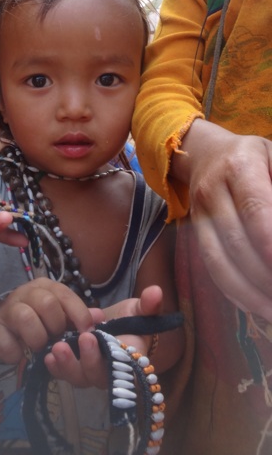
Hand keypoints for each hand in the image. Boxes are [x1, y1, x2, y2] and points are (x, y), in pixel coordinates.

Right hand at [0, 278, 104, 363]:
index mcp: (46, 287)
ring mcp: (9, 308)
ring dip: (37, 339)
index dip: (79, 314)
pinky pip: (9, 343)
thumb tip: (99, 317)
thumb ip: (77, 316)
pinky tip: (19, 353)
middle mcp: (27, 292)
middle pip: (48, 303)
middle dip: (56, 327)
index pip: (66, 294)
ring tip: (38, 347)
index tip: (87, 333)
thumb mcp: (58, 316)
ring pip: (27, 318)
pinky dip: (17, 353)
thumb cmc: (34, 321)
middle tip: (55, 339)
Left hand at [44, 286, 163, 387]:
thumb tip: (156, 291)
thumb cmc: (130, 320)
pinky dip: (57, 369)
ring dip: (67, 366)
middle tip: (80, 339)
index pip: (121, 368)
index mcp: (130, 360)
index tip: (93, 338)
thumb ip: (148, 304)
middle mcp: (110, 372)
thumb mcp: (139, 309)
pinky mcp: (76, 369)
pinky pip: (66, 375)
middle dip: (87, 361)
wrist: (114, 326)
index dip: (108, 359)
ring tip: (56, 349)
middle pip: (98, 376)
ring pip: (80, 378)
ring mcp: (91, 372)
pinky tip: (48, 358)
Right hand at [173, 120, 271, 319]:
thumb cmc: (254, 155)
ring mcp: (198, 213)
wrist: (203, 151)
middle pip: (236, 242)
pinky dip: (234, 291)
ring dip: (250, 293)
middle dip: (265, 277)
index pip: (256, 209)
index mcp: (240, 167)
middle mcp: (212, 191)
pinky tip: (257, 306)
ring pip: (219, 261)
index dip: (271, 243)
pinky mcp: (193, 230)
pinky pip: (210, 266)